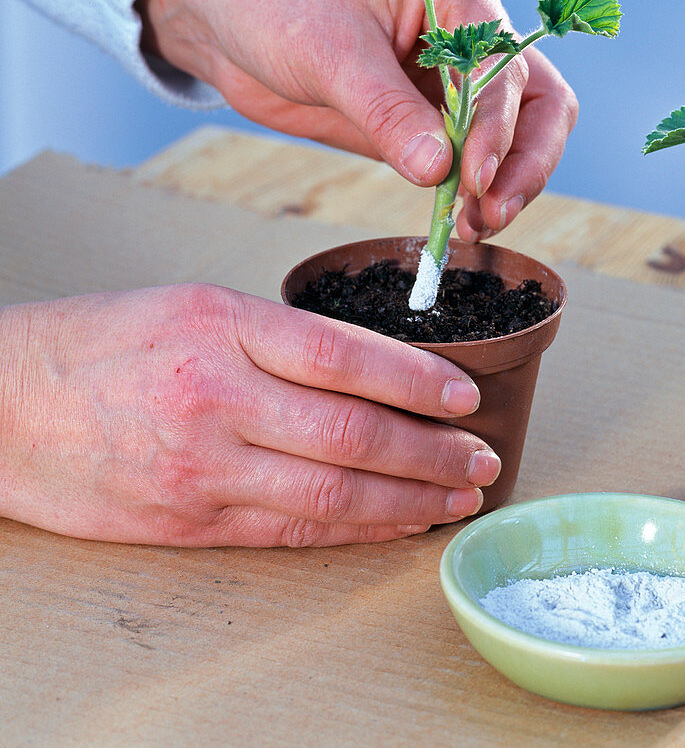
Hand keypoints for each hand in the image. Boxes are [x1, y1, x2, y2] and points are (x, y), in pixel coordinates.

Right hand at [0, 284, 496, 545]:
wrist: (3, 406)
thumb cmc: (102, 345)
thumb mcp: (195, 307)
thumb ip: (281, 337)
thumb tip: (378, 368)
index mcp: (220, 327)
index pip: (344, 355)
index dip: (417, 379)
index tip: (465, 392)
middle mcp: (216, 398)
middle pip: (351, 433)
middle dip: (432, 450)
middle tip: (483, 456)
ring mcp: (202, 468)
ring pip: (330, 493)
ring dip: (407, 499)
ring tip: (457, 496)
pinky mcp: (189, 521)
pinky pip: (290, 530)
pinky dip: (354, 529)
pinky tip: (396, 523)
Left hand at [138, 0, 578, 239]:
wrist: (223, 19)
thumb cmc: (274, 2)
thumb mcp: (330, 53)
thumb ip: (388, 112)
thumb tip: (440, 170)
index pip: (504, 66)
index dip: (496, 126)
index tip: (472, 177)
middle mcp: (468, 35)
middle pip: (537, 104)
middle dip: (523, 162)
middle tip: (491, 211)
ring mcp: (452, 82)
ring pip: (515, 138)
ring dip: (504, 185)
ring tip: (471, 226)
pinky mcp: (427, 122)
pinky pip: (468, 162)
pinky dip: (469, 195)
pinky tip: (454, 221)